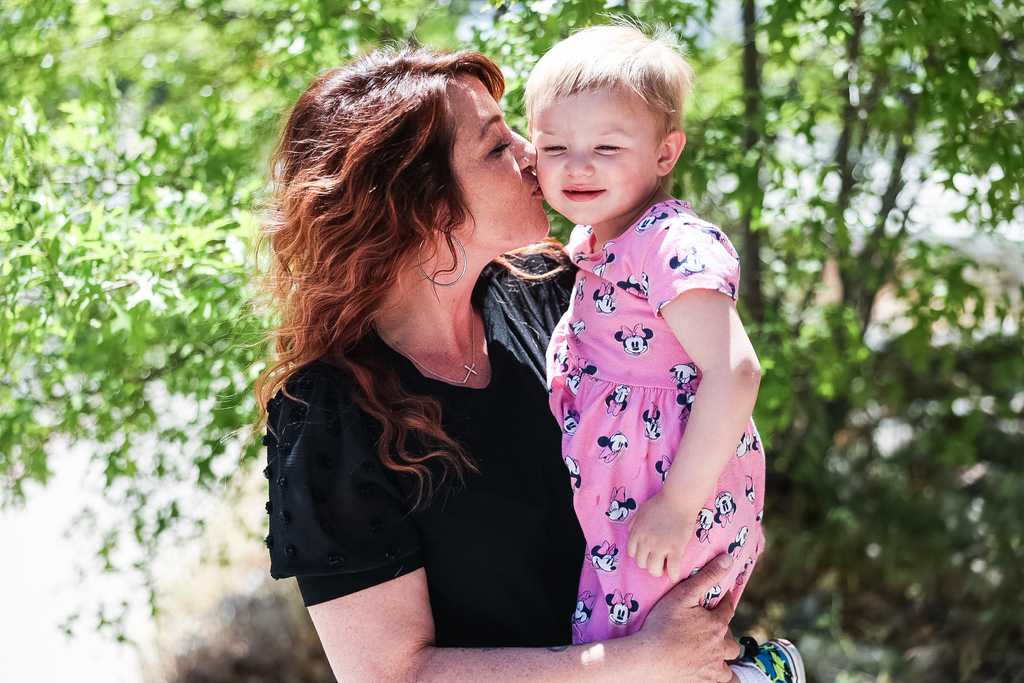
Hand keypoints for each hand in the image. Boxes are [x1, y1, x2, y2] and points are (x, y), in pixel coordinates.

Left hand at [627, 490, 697, 581]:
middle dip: (648, 563)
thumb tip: (631, 534)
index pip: (632, 554)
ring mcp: (660, 547)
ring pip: (654, 569)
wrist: (678, 500)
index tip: (647, 554)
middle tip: (657, 561)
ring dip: (658, 571)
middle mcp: (646, 542)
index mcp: (636, 534)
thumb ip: (634, 524)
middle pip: (642, 564)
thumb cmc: (660, 504)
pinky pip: (672, 569)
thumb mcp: (640, 512)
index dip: (640, 555)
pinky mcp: (675, 549)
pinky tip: (674, 575)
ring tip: (664, 567)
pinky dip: (673, 575)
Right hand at [630, 553, 741, 681]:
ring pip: (727, 662)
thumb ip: (706, 577)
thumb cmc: (662, 624)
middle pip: (730, 640)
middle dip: (723, 633)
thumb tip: (728, 560)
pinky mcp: (704, 680)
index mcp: (716, 624)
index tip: (720, 599)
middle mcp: (719, 647)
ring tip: (710, 652)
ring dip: (722, 656)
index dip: (724, 603)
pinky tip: (709, 672)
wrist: (649, 657)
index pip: (727, 610)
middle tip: (709, 629)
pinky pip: (721, 680)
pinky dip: (719, 676)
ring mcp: (712, 666)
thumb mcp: (683, 594)